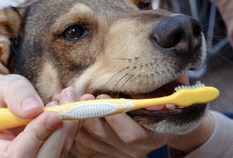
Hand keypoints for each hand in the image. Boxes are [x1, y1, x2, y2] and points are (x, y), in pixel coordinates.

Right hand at [0, 65, 79, 156]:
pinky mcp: (51, 150)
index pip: (15, 154)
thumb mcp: (5, 87)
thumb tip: (34, 109)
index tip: (53, 114)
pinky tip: (73, 102)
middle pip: (42, 157)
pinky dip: (74, 122)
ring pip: (59, 149)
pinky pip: (67, 141)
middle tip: (66, 101)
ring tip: (67, 95)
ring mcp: (34, 156)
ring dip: (69, 122)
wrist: (9, 99)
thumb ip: (16, 95)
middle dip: (59, 130)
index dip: (36, 136)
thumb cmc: (4, 94)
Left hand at [70, 94, 214, 157]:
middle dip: (87, 113)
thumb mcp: (165, 96)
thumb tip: (149, 82)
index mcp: (152, 137)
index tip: (102, 96)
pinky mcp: (105, 151)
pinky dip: (73, 126)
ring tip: (67, 98)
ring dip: (75, 117)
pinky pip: (83, 141)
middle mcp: (135, 150)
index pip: (130, 135)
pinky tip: (68, 109)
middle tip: (78, 95)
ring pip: (90, 138)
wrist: (163, 122)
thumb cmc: (163, 104)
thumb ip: (156, 92)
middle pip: (104, 135)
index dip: (114, 117)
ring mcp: (118, 152)